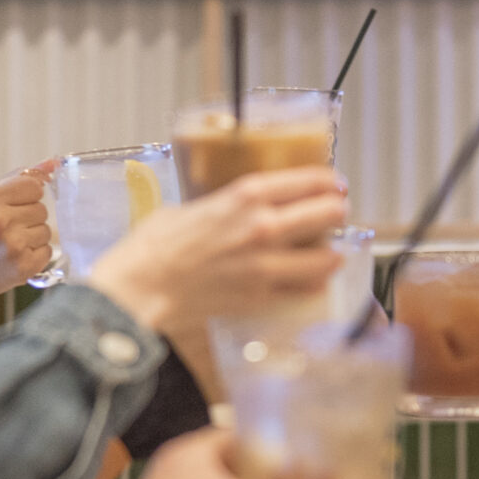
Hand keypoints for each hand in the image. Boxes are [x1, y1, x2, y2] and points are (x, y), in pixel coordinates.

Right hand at [0, 163, 61, 297]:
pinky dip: (34, 254)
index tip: (14, 205)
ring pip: (46, 230)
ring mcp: (13, 246)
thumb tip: (52, 163)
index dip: (26, 196)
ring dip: (31, 237)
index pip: (34, 186)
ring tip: (7, 244)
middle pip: (41, 209)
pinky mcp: (22, 268)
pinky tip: (12, 257)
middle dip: (27, 218)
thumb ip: (15, 180)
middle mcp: (1, 221)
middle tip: (5, 229)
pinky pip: (46, 251)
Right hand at [86, 168, 345, 337]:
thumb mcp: (189, 207)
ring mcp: (267, 265)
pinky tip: (312, 279)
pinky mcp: (262, 297)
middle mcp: (263, 227)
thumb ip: (223, 206)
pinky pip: (306, 289)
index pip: (308, 182)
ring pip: (326, 257)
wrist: (141, 290)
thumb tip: (235, 208)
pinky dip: (314, 283)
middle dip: (336, 212)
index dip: (328, 181)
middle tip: (336, 213)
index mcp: (244, 196)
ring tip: (329, 250)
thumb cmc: (153, 246)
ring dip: (331, 252)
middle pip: (327, 214)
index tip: (334, 184)